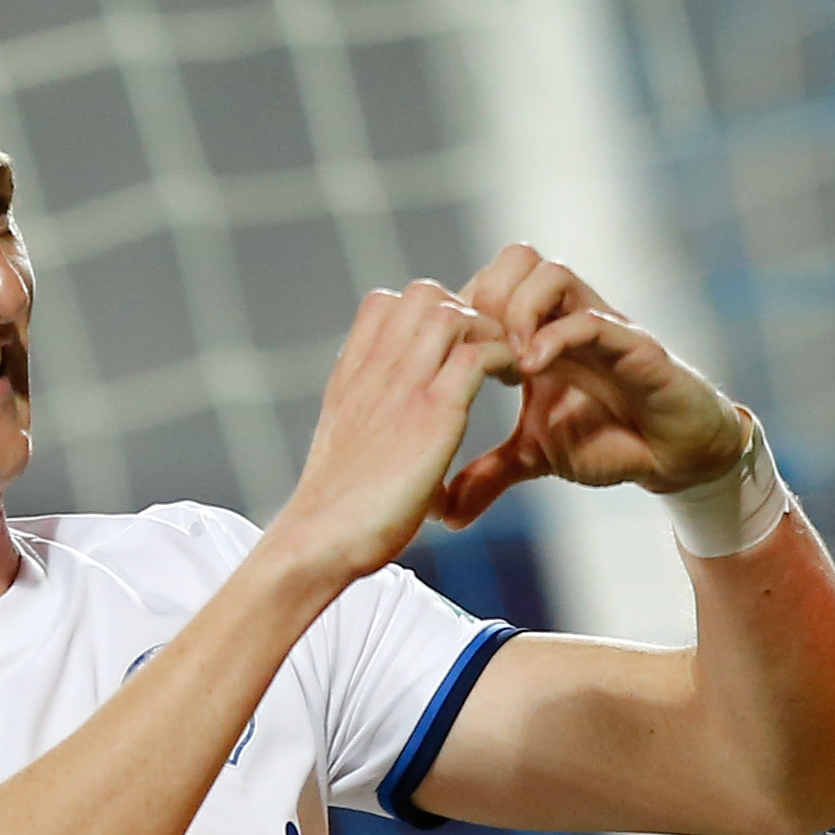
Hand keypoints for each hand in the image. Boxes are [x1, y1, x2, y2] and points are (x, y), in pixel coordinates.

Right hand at [273, 280, 515, 583]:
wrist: (317, 542)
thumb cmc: (333, 516)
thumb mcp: (345, 456)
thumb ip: (367, 431)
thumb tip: (390, 452)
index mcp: (351, 378)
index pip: (385, 303)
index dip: (426, 315)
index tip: (451, 351)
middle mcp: (373, 371)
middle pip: (423, 293)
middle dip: (466, 312)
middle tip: (489, 353)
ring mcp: (401, 387)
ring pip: (453, 313)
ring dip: (491, 332)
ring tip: (508, 367)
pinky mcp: (432, 413)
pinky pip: (479, 354)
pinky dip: (506, 359)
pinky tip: (517, 384)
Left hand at [430, 244, 746, 525]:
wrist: (675, 458)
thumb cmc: (609, 440)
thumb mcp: (534, 457)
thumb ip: (488, 475)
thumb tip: (444, 514)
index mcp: (540, 333)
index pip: (491, 283)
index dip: (463, 311)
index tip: (452, 358)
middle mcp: (567, 319)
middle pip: (517, 257)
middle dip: (487, 297)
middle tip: (477, 350)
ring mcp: (601, 327)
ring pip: (552, 272)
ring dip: (519, 310)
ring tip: (507, 360)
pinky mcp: (635, 346)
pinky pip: (593, 320)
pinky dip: (557, 337)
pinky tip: (533, 370)